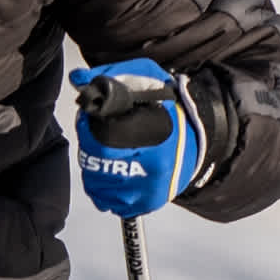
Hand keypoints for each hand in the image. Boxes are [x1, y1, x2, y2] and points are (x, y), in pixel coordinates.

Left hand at [72, 61, 207, 217]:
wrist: (201, 130)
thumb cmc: (170, 103)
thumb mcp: (144, 75)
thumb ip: (110, 75)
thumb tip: (79, 80)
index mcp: (150, 132)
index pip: (99, 141)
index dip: (87, 132)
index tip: (90, 124)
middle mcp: (152, 164)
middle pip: (97, 166)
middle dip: (91, 151)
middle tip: (100, 139)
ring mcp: (151, 187)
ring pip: (100, 188)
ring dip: (95, 172)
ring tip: (109, 155)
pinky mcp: (150, 201)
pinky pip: (113, 204)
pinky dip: (106, 192)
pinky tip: (115, 175)